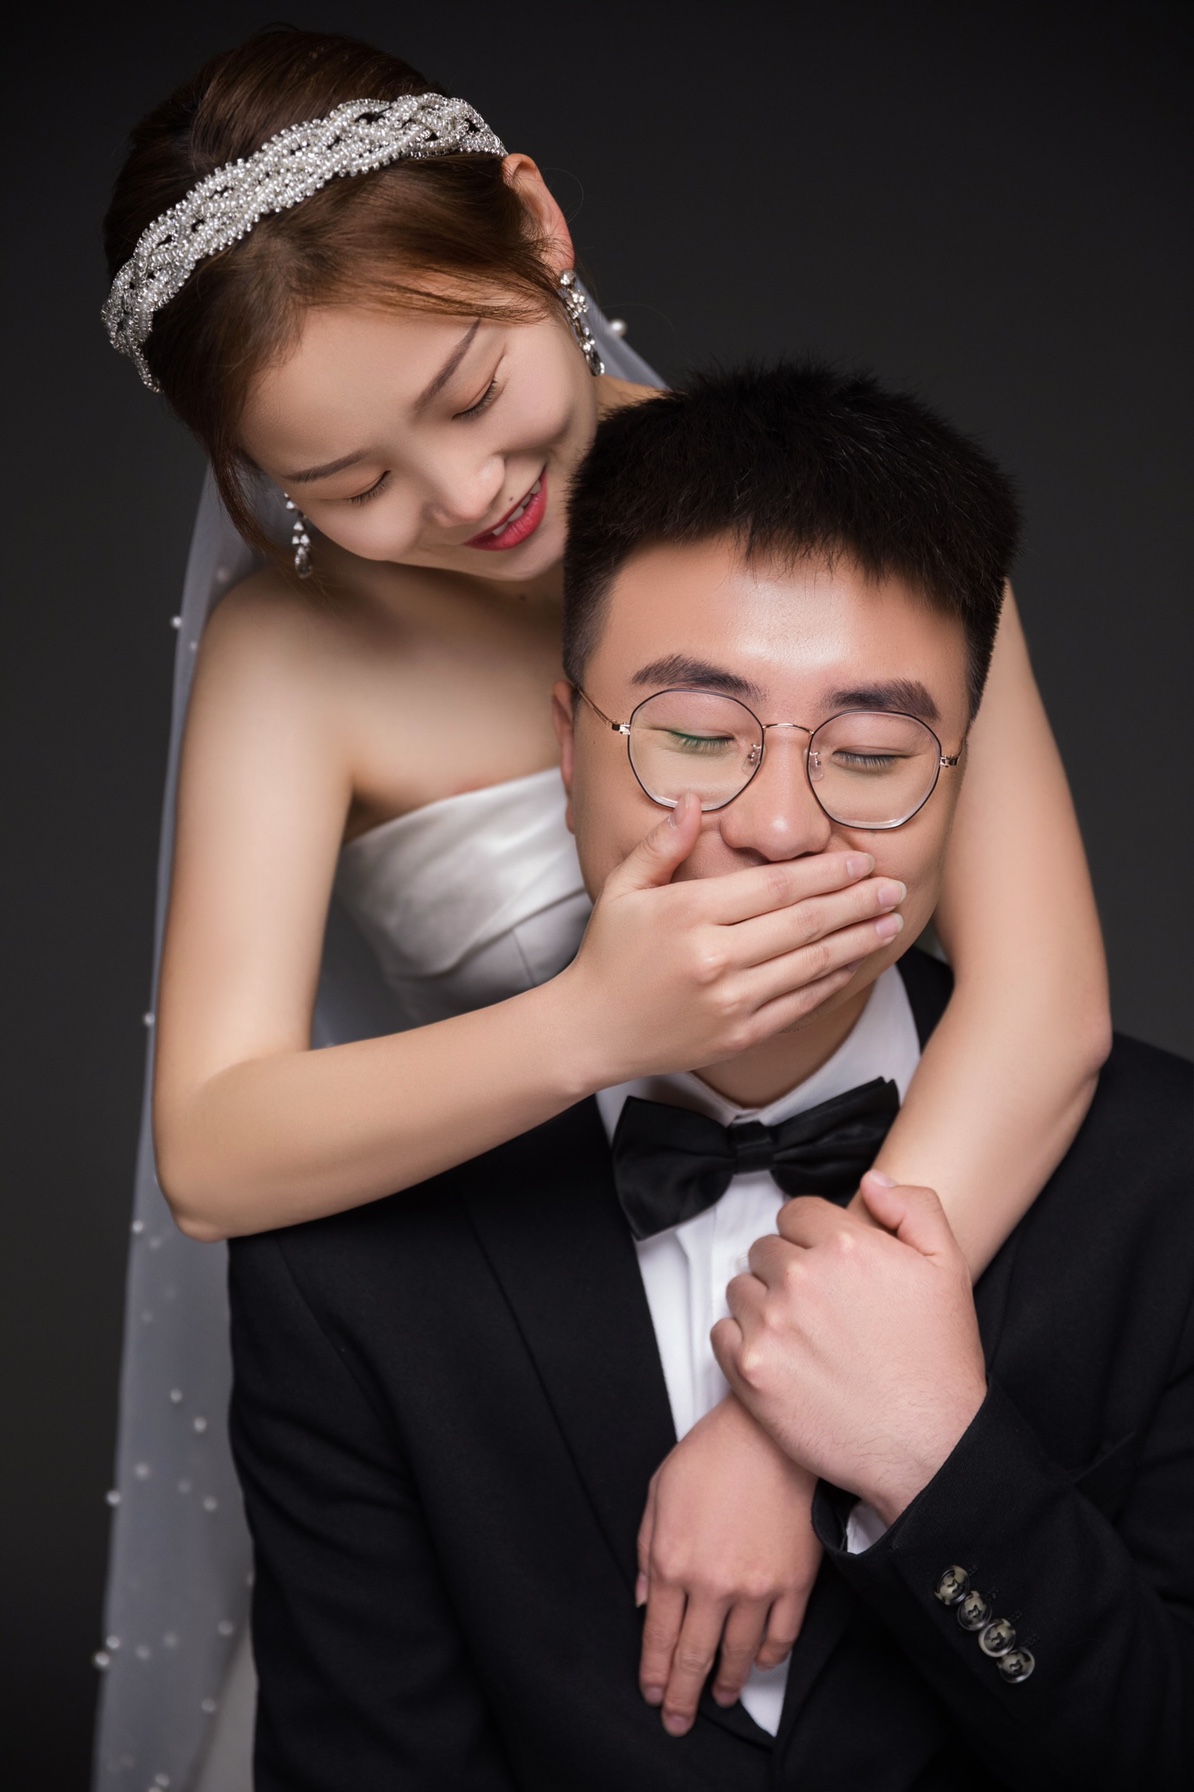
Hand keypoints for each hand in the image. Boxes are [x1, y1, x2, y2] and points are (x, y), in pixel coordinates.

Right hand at [563, 794, 905, 1087]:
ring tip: (890, 922)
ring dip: (857, 942)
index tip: (860, 863)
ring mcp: (730, 1001)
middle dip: (857, 903)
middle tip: (894, 887)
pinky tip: (853, 964)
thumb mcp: (623, 889)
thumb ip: (662, 844)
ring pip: (811, 965)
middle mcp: (715, 958)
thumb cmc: (608, 954)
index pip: (776, 887)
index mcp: (689, 913)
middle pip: (805, 924)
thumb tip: (697, 801)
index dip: (826, 874)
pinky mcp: (739, 1035)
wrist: (591, 1031)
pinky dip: (831, 983)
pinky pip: (798, 1005)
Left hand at [636, 1395, 819, 1735]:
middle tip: (679, 1719)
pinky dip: (767, 1657)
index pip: (659, 1637)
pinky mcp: (794, 1583)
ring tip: (719, 1698)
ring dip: (726, 1684)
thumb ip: (647, 1550)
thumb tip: (645, 1599)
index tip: (654, 1694)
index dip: (655, 1673)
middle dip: (683, 1697)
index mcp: (673, 1562)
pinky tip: (757, 1662)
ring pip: (738, 1656)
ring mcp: (756, 1588)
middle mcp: (712, 1584)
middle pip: (694, 1658)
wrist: (768, 1434)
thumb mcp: (658, 1494)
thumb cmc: (711, 1455)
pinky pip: (781, 1637)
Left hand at [712, 1173, 987, 1524]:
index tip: (825, 1263)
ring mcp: (770, 1326)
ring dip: (762, 1303)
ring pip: (741, 1289)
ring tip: (800, 1334)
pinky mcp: (749, 1372)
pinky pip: (720, 1333)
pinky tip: (778, 1358)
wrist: (929, 1448)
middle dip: (787, 1269)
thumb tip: (871, 1181)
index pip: (795, 1213)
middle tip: (818, 1305)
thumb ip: (913, 1207)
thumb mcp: (948, 1267)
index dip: (811, 1236)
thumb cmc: (938, 1363)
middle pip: (765, 1249)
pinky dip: (741, 1341)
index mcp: (846, 1246)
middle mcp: (801, 1278)